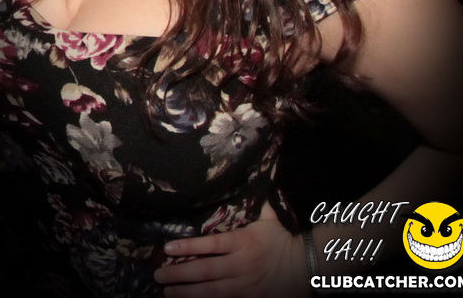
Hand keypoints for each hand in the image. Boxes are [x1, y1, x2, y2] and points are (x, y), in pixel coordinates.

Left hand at [153, 201, 308, 296]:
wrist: (304, 268)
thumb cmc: (282, 241)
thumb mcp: (269, 220)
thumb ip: (256, 203)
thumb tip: (253, 177)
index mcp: (243, 242)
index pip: (211, 244)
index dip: (188, 247)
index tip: (168, 248)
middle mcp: (240, 265)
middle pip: (205, 271)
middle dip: (179, 274)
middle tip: (158, 275)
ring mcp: (243, 286)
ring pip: (210, 291)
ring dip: (186, 292)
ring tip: (167, 292)